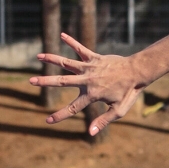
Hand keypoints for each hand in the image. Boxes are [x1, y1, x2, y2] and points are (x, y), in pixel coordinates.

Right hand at [30, 33, 144, 134]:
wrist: (138, 72)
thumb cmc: (129, 93)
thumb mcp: (118, 111)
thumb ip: (103, 121)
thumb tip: (91, 133)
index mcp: (92, 95)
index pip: (73, 108)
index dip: (60, 116)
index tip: (48, 121)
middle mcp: (87, 80)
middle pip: (62, 82)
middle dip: (45, 81)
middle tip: (30, 81)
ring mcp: (90, 68)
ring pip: (67, 62)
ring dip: (52, 58)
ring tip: (38, 56)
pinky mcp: (94, 58)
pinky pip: (80, 49)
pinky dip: (71, 41)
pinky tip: (62, 34)